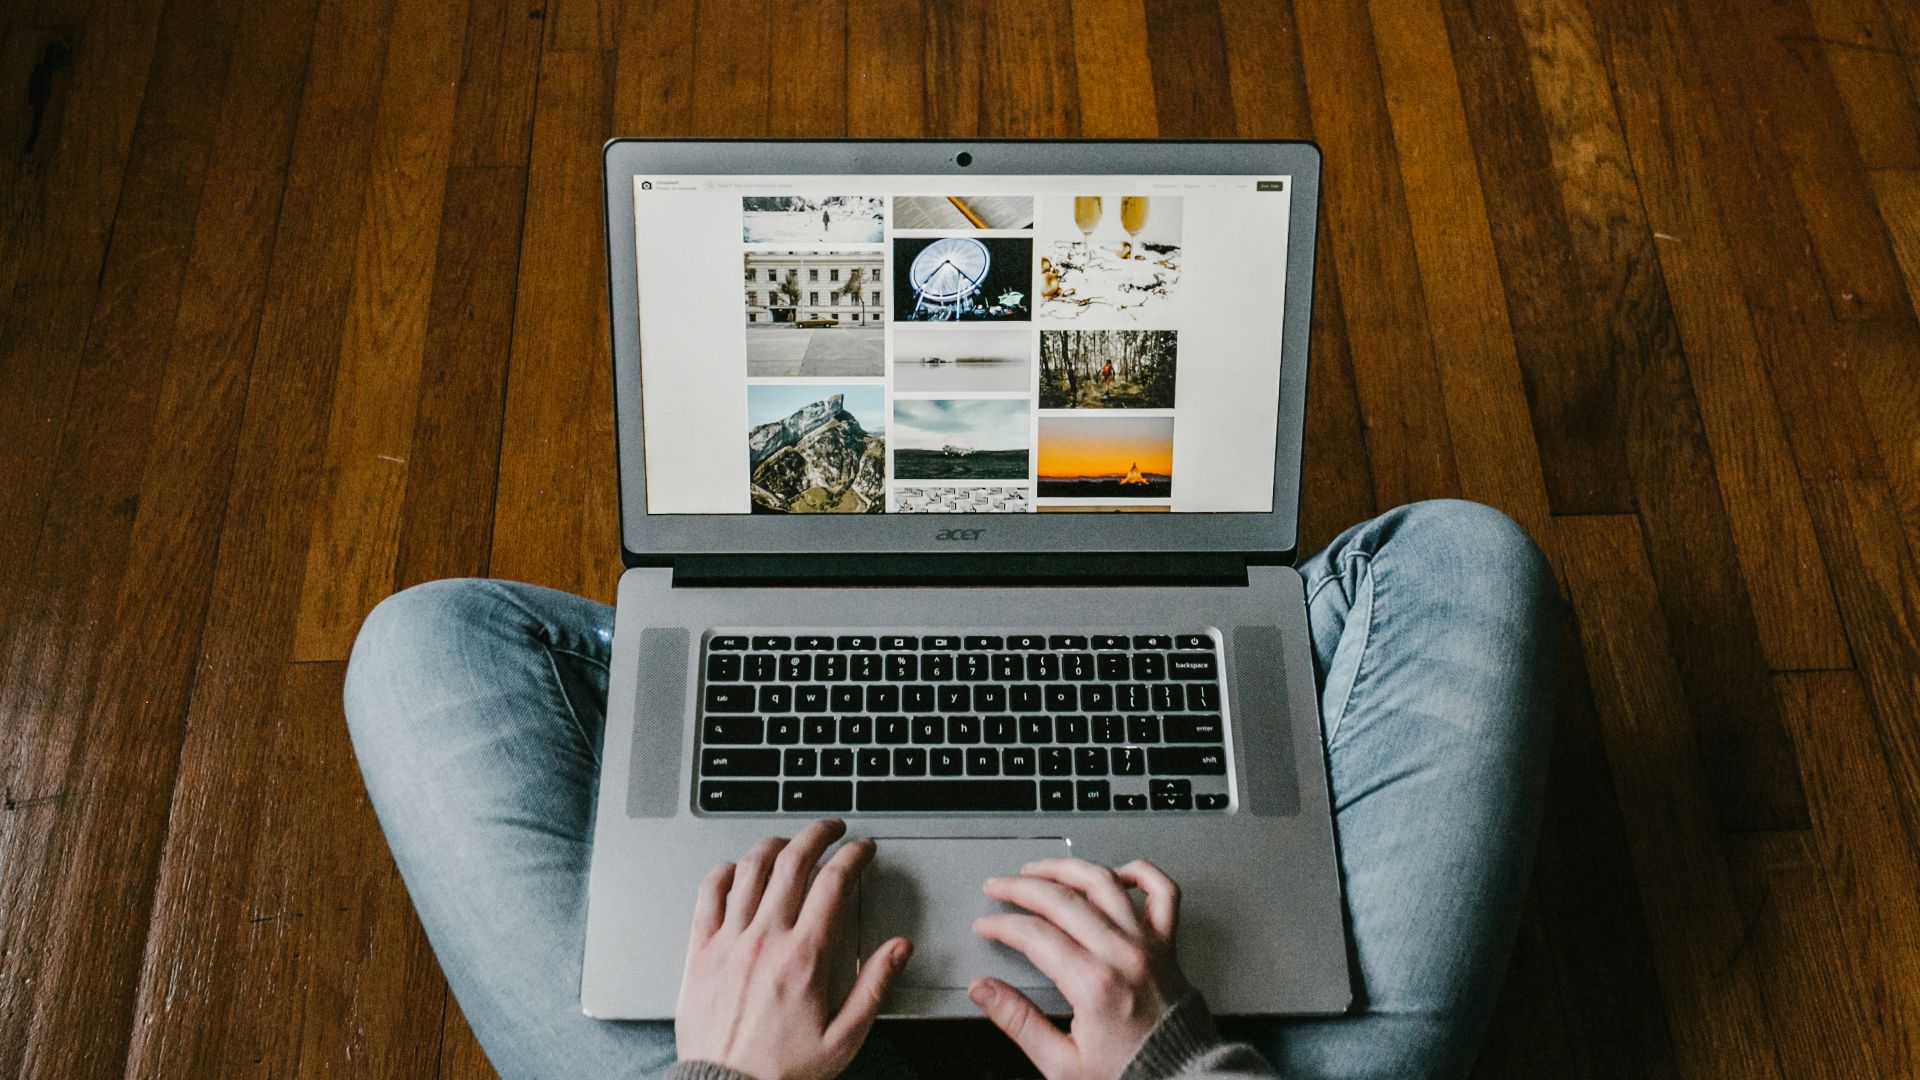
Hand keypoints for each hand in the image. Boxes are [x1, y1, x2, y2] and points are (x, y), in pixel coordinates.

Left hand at [677, 819, 910, 1079]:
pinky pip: (708, 895)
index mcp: (805, 957)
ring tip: (789, 842)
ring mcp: (729, 941)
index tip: (863, 849)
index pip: (833, 883)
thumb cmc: (782, 1070)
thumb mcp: (844, 1037)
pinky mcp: (701, 951)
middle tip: (831, 828)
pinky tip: (736, 869)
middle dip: (817, 834)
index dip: (853, 856)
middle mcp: (765, 939)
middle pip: (792, 862)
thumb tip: (898, 949)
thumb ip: (875, 987)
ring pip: (750, 870)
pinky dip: (724, 872)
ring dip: (773, 845)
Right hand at [970, 858, 1191, 1079]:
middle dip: (1021, 887)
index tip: (986, 926)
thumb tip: (984, 991)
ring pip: (1104, 883)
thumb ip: (1019, 1021)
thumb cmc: (1131, 1077)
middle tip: (999, 887)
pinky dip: (1141, 873)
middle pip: (1063, 899)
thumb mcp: (1061, 1063)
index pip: (1035, 934)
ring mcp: (1148, 944)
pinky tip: (1116, 871)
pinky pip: (1162, 892)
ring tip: (1041, 869)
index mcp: (1094, 984)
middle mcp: (1123, 954)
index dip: (1002, 925)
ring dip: (1067, 868)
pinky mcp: (1168, 945)